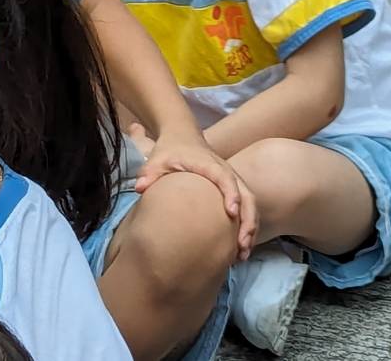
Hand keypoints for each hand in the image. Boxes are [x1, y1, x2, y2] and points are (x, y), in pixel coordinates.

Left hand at [134, 125, 258, 260]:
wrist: (182, 137)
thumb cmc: (170, 150)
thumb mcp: (157, 159)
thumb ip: (149, 172)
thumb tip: (139, 188)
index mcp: (208, 164)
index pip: (224, 178)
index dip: (230, 193)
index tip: (231, 212)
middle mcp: (226, 171)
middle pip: (246, 194)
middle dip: (248, 219)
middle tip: (242, 244)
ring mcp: (232, 180)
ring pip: (250, 203)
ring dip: (250, 227)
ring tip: (243, 253)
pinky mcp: (233, 188)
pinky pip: (247, 207)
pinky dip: (248, 226)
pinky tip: (240, 247)